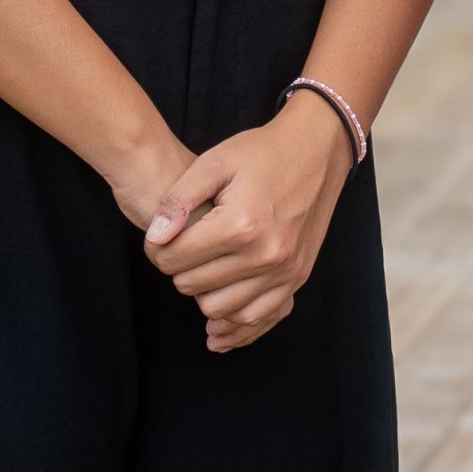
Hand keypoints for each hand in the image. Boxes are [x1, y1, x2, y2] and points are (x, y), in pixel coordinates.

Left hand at [146, 96, 357, 350]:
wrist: (316, 152)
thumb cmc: (262, 154)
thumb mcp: (213, 163)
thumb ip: (178, 201)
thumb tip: (156, 240)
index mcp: (240, 224)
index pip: (173, 260)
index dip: (156, 249)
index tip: (160, 236)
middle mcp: (265, 255)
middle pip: (192, 286)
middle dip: (177, 269)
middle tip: (182, 247)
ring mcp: (285, 271)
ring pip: (219, 310)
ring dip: (203, 292)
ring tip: (202, 268)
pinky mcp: (297, 278)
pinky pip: (256, 318)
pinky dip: (234, 319)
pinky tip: (220, 312)